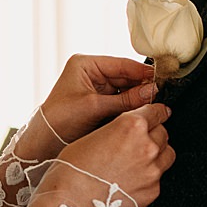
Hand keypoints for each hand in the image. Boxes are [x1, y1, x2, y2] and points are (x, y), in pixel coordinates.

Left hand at [15, 55, 156, 158]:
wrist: (44, 142)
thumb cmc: (60, 120)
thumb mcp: (95, 107)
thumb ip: (125, 100)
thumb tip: (153, 92)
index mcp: (85, 64)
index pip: (121, 64)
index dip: (142, 73)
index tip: (161, 80)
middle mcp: (91, 73)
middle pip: (126, 77)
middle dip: (142, 87)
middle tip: (161, 96)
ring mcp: (96, 87)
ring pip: (125, 89)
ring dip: (138, 98)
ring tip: (154, 105)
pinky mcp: (99, 102)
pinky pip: (121, 101)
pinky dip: (131, 107)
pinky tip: (141, 112)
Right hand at [39, 101, 173, 206]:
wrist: (71, 202)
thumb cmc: (73, 168)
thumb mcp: (94, 134)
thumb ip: (119, 128)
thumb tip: (130, 129)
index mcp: (131, 125)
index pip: (156, 111)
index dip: (155, 112)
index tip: (156, 113)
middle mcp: (147, 146)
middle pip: (163, 133)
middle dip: (153, 134)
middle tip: (137, 142)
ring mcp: (152, 170)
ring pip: (167, 154)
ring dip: (156, 154)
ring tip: (137, 160)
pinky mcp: (153, 191)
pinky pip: (158, 178)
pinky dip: (149, 177)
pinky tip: (131, 180)